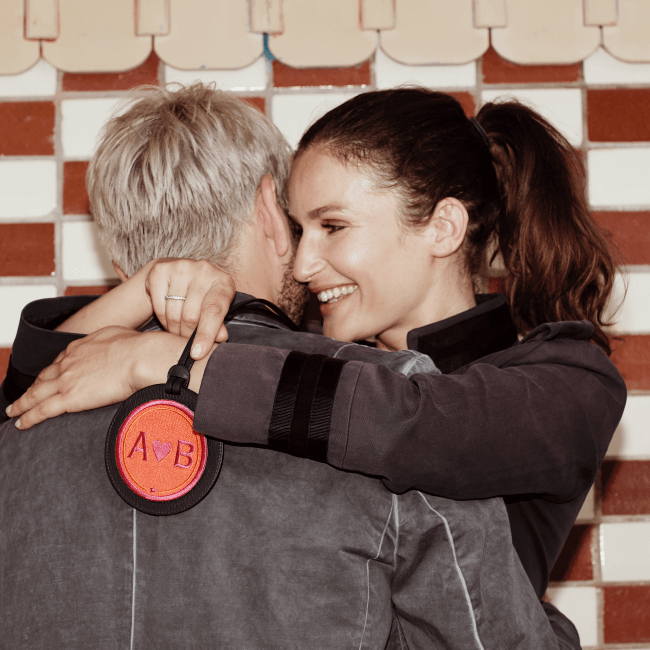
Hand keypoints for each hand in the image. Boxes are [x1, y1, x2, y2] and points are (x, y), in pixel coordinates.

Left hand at [7, 327, 183, 429]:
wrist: (140, 357)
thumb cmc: (137, 347)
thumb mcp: (117, 335)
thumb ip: (107, 342)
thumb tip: (111, 345)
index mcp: (80, 347)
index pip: (60, 361)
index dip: (52, 371)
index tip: (50, 377)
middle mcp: (68, 362)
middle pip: (43, 377)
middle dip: (33, 386)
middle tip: (27, 396)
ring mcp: (66, 380)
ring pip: (35, 394)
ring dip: (22, 404)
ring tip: (14, 411)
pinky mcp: (69, 398)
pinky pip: (41, 410)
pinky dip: (28, 417)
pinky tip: (21, 423)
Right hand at [146, 259, 235, 359]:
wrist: (183, 272)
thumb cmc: (205, 296)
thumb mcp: (217, 309)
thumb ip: (218, 325)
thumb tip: (220, 338)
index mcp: (223, 282)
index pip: (213, 311)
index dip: (206, 334)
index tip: (197, 354)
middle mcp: (203, 270)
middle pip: (191, 316)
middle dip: (187, 335)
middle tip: (186, 342)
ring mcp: (181, 267)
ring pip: (173, 313)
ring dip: (174, 329)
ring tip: (178, 330)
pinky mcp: (160, 270)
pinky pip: (158, 305)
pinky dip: (162, 318)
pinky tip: (168, 317)